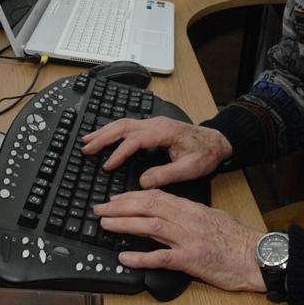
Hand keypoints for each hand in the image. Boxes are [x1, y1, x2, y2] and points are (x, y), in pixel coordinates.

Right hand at [81, 117, 232, 187]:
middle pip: (123, 127)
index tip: (107, 166)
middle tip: (86, 149)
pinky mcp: (152, 126)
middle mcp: (156, 124)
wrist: (217, 141)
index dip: (119, 153)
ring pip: (123, 123)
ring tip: (87, 140)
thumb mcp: (190, 168)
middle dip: (103, 137)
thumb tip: (143, 181)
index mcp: (164, 132)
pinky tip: (104, 136)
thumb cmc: (205, 154)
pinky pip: (128, 125)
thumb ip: (166, 175)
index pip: (135, 140)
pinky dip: (113, 130)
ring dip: (104, 131)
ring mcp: (153, 123)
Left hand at [95, 189, 264, 292]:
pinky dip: (141, 257)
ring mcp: (189, 239)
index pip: (156, 196)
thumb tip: (171, 212)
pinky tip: (125, 257)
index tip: (115, 198)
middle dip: (120, 206)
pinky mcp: (192, 260)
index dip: (131, 197)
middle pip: (148, 207)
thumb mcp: (212, 217)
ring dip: (124, 224)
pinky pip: (162, 257)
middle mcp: (187, 220)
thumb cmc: (237, 240)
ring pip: (150, 226)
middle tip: (100, 209)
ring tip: (105, 224)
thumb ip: (190, 214)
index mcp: (191, 208)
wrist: (258, 256)